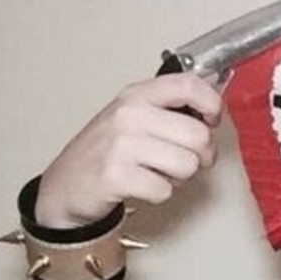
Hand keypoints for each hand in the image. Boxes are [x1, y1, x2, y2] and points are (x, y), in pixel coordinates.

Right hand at [36, 73, 222, 227]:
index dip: (212, 104)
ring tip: (158, 172)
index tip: (211, 120)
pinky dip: (159, 194)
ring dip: (179, 177)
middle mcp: (129, 115)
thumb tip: (213, 102)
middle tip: (187, 160)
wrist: (66, 184)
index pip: (189, 85)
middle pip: (198, 136)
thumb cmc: (106, 150)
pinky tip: (141, 185)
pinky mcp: (117, 176)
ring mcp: (121, 145)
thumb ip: (170, 108)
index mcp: (137, 95)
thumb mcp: (134, 116)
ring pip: (187, 165)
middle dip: (202, 156)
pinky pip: (165, 190)